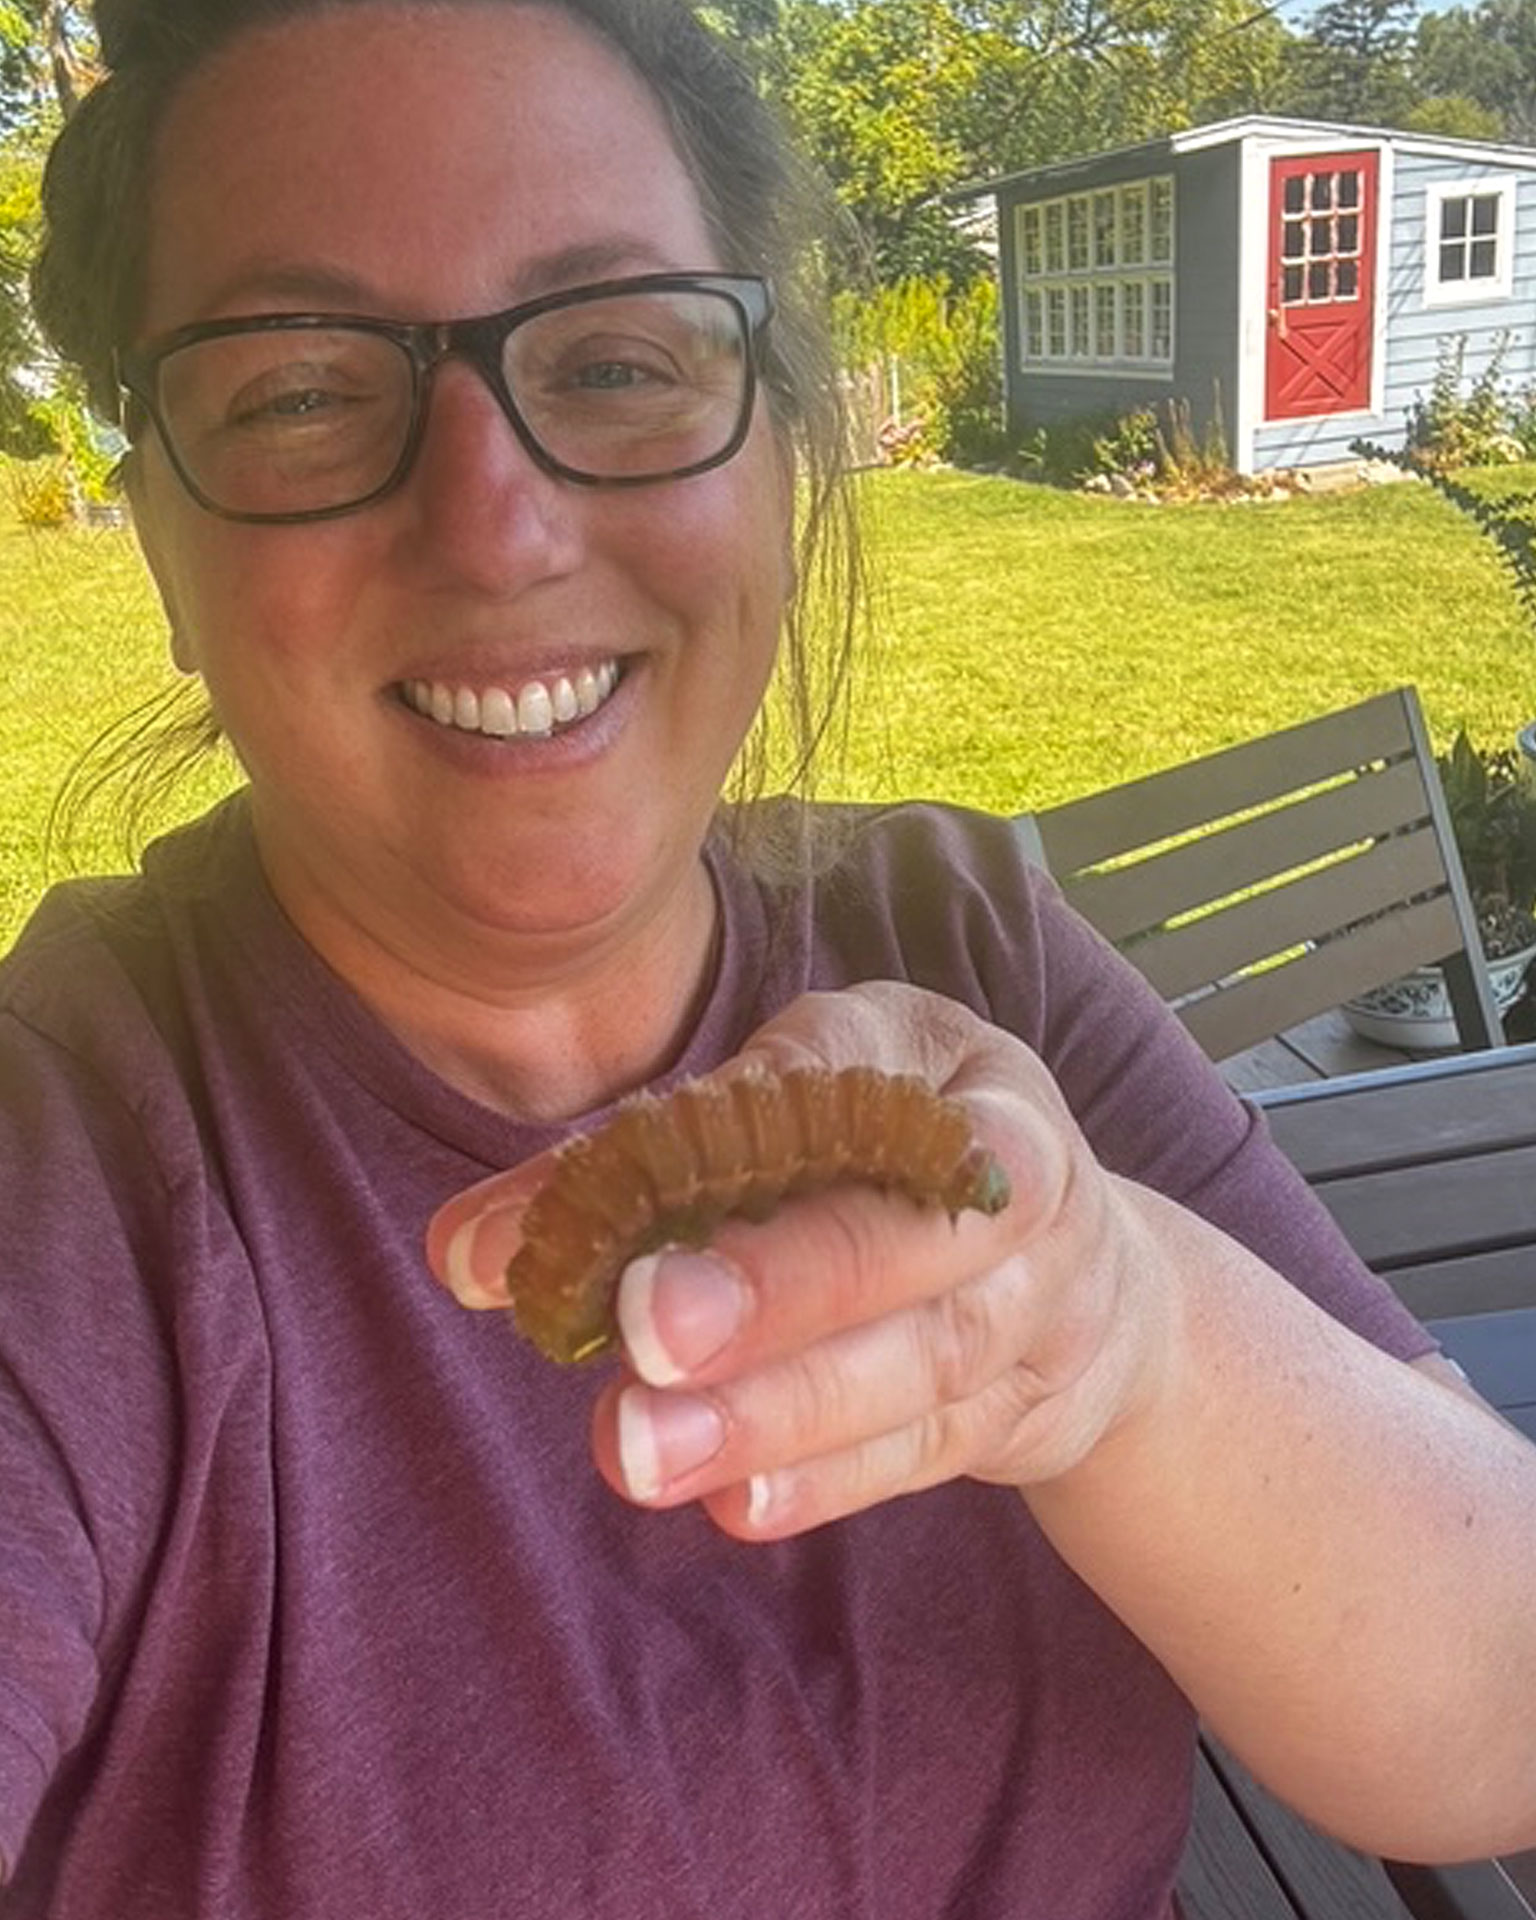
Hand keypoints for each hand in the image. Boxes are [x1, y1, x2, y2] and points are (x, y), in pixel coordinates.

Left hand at [426, 982, 1177, 1538]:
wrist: (1086, 1282)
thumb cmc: (897, 1159)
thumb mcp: (806, 1105)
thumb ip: (649, 1161)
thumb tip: (465, 1250)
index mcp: (945, 1064)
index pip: (832, 1080)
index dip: (717, 1135)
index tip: (605, 1200)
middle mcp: (1014, 1176)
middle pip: (900, 1233)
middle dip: (775, 1286)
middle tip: (642, 1332)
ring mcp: (1035, 1302)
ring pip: (920, 1356)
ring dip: (779, 1408)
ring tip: (644, 1449)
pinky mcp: (1020, 1408)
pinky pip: (930, 1448)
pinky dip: (834, 1480)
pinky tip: (735, 1503)